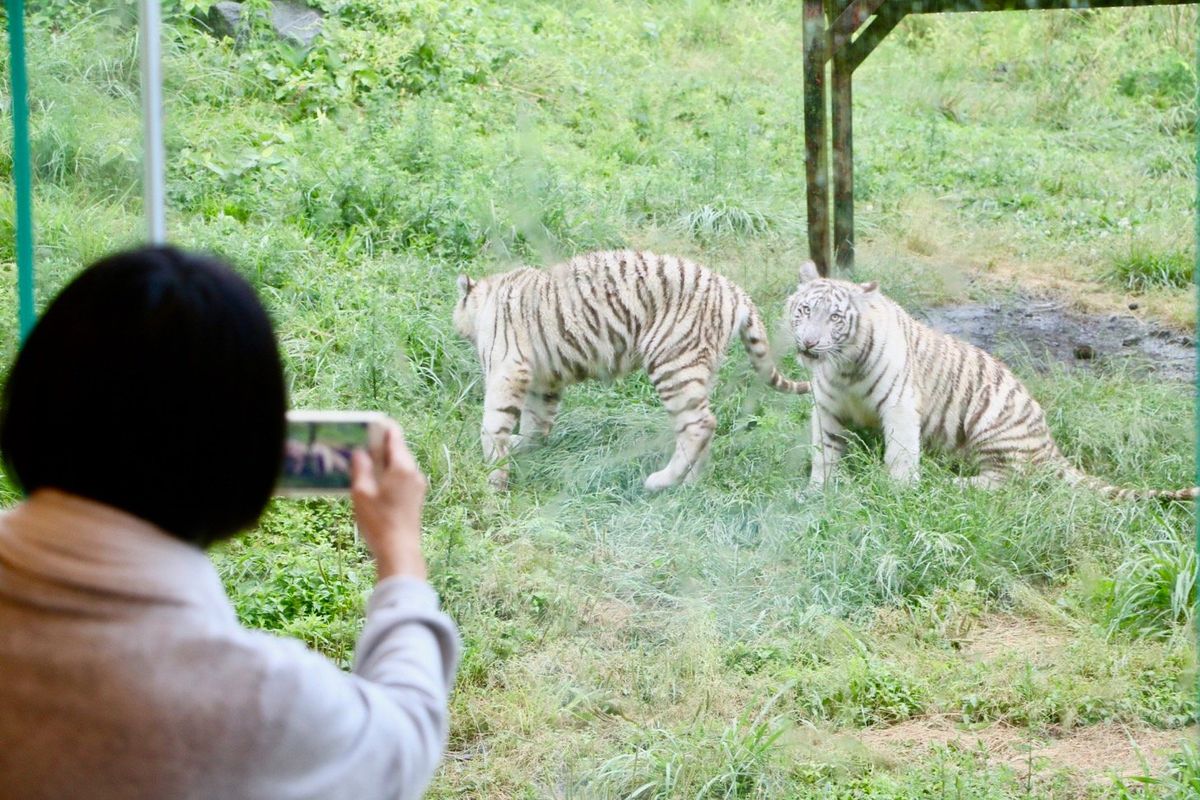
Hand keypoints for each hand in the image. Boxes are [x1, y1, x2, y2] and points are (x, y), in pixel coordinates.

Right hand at [350, 419, 427, 581]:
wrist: (400, 550)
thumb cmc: (379, 521)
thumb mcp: (362, 492)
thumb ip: (361, 468)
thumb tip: (360, 452)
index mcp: (402, 467)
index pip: (395, 436)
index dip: (382, 426)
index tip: (369, 423)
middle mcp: (414, 472)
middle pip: (398, 449)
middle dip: (380, 444)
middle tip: (361, 443)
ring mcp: (417, 485)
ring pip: (400, 464)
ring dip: (384, 460)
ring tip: (365, 462)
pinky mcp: (416, 497)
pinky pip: (402, 476)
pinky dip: (390, 473)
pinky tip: (375, 482)